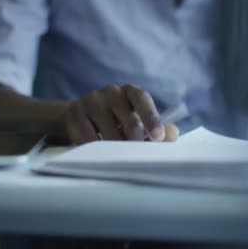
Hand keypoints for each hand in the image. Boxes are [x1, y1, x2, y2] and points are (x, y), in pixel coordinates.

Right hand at [57, 84, 178, 144]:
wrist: (80, 118)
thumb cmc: (118, 121)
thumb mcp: (138, 121)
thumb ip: (158, 128)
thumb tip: (172, 134)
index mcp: (131, 91)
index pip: (142, 99)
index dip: (152, 117)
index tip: (158, 137)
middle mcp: (111, 92)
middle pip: (129, 120)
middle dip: (137, 141)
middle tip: (138, 155)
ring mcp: (91, 101)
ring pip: (109, 132)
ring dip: (117, 148)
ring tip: (119, 157)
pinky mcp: (74, 114)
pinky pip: (89, 137)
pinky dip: (97, 149)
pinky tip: (100, 154)